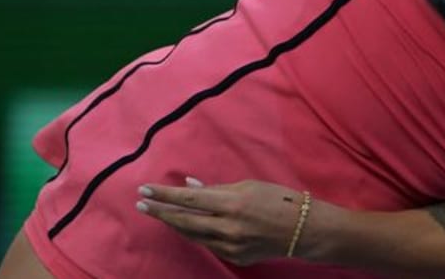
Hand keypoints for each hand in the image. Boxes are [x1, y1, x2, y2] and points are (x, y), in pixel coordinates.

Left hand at [136, 176, 305, 265]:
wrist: (303, 229)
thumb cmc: (279, 199)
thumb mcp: (249, 186)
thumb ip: (217, 189)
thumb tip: (189, 187)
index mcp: (232, 203)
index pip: (188, 199)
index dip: (164, 195)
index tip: (144, 189)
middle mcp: (227, 227)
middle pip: (184, 221)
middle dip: (160, 212)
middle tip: (141, 204)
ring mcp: (230, 245)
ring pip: (192, 235)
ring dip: (175, 224)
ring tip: (160, 214)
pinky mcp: (234, 257)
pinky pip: (208, 244)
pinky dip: (197, 234)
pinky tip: (189, 226)